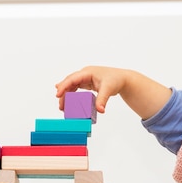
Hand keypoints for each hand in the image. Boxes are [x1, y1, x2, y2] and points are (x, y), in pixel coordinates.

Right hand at [55, 66, 171, 119]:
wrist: (123, 79)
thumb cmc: (116, 80)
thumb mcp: (108, 89)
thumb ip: (102, 100)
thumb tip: (100, 110)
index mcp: (88, 72)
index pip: (72, 78)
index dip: (64, 86)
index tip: (58, 94)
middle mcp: (85, 74)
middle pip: (70, 82)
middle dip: (63, 92)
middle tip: (60, 105)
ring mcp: (85, 78)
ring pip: (72, 85)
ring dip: (66, 94)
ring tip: (63, 106)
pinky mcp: (87, 83)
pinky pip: (76, 88)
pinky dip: (72, 94)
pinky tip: (68, 101)